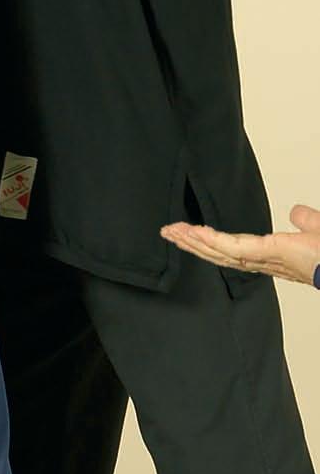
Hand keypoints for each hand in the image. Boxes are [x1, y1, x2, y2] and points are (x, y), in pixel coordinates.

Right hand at [160, 204, 319, 284]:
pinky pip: (232, 247)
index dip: (210, 241)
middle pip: (219, 253)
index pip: (233, 249)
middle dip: (192, 243)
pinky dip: (211, 240)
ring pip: (220, 252)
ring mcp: (262, 259)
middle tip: (168, 232)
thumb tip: (297, 211)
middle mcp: (263, 262)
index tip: (191, 232)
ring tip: (171, 231)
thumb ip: (306, 221)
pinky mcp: (266, 253)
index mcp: (272, 256)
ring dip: (193, 241)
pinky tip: (193, 232)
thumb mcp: (317, 229)